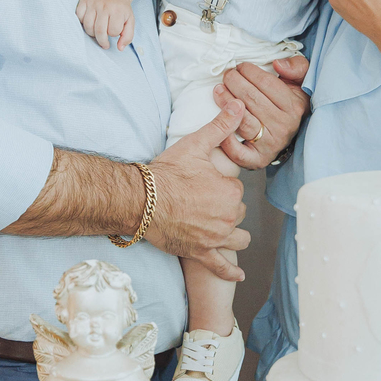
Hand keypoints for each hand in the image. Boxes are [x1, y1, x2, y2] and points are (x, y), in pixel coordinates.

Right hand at [77, 0, 135, 49]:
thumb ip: (127, 36)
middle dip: (102, 41)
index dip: (114, 34)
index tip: (114, 31)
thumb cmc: (121, 10)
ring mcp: (93, 2)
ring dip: (92, 33)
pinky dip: (82, 22)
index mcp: (118, 10)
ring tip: (97, 31)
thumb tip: (120, 48)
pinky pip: (78, 17)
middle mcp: (104, 5)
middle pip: (99, 31)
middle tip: (104, 43)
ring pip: (87, 26)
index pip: (112, 31)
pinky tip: (90, 21)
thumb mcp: (130, 22)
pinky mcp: (84, 0)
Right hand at [148, 102, 249, 281]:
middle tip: (204, 201)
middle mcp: (228, 218)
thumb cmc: (167, 173)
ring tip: (223, 229)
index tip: (205, 182)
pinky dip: (231, 272)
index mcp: (231, 192)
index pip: (236, 190)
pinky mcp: (201, 253)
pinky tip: (239, 275)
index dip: (221, 185)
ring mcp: (215, 238)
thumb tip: (239, 105)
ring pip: (237, 238)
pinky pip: (222, 267)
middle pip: (236, 213)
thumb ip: (221, 126)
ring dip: (232, 233)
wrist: (140, 199)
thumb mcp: (195, 145)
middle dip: (225, 208)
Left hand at [214, 57, 309, 168]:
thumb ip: (296, 67)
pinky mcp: (257, 159)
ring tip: (219, 90)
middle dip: (234, 82)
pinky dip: (226, 138)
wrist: (286, 135)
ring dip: (225, 102)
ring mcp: (270, 144)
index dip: (249, 71)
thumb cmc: (288, 104)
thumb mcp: (299, 82)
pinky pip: (238, 151)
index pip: (266, 83)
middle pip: (251, 99)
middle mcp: (283, 127)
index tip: (240, 66)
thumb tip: (278, 65)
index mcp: (294, 107)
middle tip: (227, 75)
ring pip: (242, 120)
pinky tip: (219, 121)